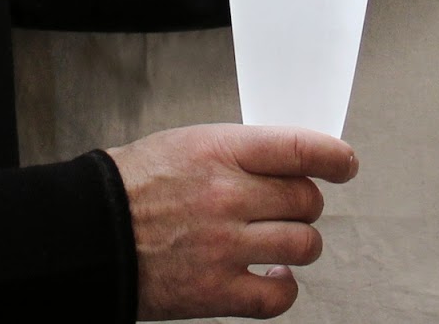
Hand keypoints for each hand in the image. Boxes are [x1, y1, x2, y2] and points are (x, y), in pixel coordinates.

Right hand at [105, 124, 357, 319]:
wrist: (93, 233)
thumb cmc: (135, 184)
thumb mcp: (188, 144)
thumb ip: (239, 152)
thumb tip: (287, 162)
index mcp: (220, 151)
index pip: (298, 149)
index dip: (333, 156)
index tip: (345, 162)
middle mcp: (228, 196)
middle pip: (306, 200)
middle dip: (306, 202)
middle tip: (290, 204)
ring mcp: (225, 247)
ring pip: (302, 244)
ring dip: (300, 242)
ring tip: (282, 240)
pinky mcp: (217, 292)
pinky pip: (278, 295)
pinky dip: (285, 286)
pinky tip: (274, 274)